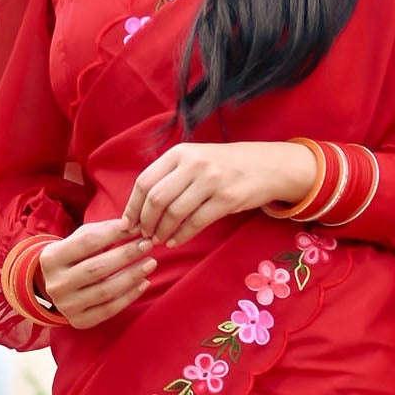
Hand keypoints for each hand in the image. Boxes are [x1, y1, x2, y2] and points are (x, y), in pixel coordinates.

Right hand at [37, 218, 156, 328]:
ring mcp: (66, 305)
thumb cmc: (75, 256)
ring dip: (132, 276)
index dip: (114, 234)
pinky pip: (109, 309)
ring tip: (150, 263)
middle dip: (126, 255)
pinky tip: (144, 283)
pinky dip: (130, 296)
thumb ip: (105, 231)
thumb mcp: (81, 239)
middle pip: (97, 268)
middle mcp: (56, 284)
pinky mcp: (79, 321)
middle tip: (147, 245)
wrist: (58, 286)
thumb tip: (133, 227)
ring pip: (105, 291)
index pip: (88, 242)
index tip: (137, 228)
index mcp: (51, 258)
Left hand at [122, 141, 315, 246]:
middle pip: (156, 198)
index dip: (132, 206)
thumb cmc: (225, 165)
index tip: (127, 223)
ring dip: (162, 231)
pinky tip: (175, 242)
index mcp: (180, 153)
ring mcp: (211, 180)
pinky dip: (182, 236)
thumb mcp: (195, 159)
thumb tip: (139, 207)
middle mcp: (194, 163)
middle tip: (143, 235)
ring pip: (174, 212)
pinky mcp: (227, 199)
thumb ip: (170, 176)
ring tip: (159, 240)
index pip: (145, 181)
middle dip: (145, 222)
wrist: (267, 165)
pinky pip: (196, 222)